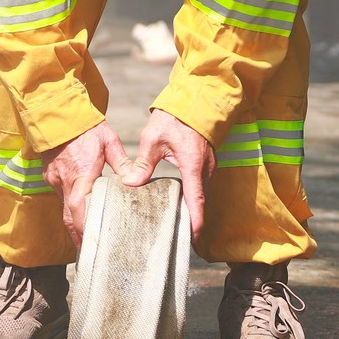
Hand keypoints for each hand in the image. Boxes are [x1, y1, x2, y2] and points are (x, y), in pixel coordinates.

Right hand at [43, 120, 129, 246]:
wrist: (57, 113)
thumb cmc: (86, 126)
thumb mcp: (109, 142)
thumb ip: (123, 164)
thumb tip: (136, 182)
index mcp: (81, 175)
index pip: (79, 211)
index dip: (84, 231)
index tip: (92, 248)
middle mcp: (65, 182)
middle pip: (69, 218)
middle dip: (79, 236)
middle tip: (90, 253)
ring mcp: (54, 179)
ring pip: (64, 208)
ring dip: (75, 223)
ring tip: (88, 238)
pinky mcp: (50, 175)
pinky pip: (61, 196)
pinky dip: (70, 207)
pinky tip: (81, 212)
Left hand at [116, 110, 212, 238]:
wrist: (197, 99)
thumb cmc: (175, 117)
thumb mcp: (153, 139)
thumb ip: (143, 163)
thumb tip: (130, 184)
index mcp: (192, 165)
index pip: (196, 201)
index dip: (196, 223)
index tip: (192, 240)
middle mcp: (205, 169)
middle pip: (200, 203)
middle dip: (192, 222)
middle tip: (179, 238)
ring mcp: (209, 166)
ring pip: (201, 195)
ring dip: (193, 210)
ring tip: (178, 226)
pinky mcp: (207, 162)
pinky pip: (201, 186)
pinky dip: (193, 198)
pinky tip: (180, 204)